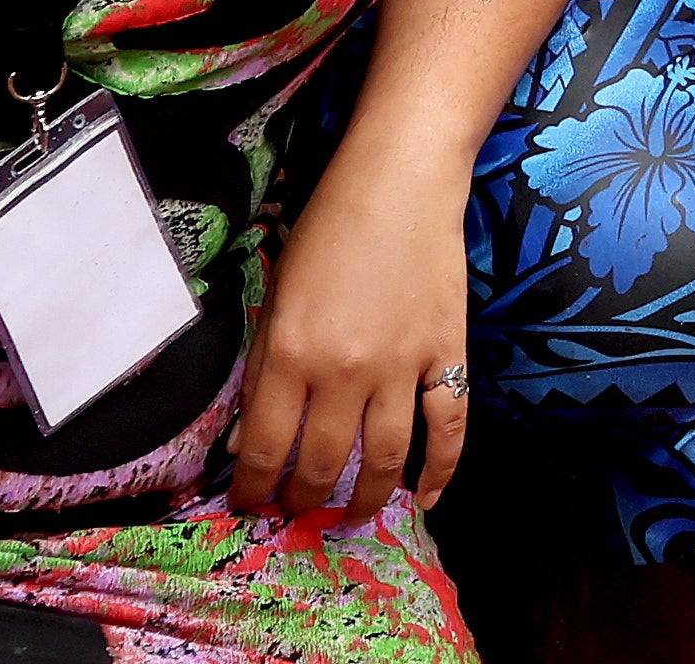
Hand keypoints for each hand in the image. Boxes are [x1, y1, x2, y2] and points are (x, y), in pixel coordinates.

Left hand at [233, 159, 473, 524]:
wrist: (401, 181)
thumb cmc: (327, 230)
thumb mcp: (277, 298)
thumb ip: (262, 371)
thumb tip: (245, 442)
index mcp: (291, 354)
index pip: (264, 450)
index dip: (252, 490)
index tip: (249, 505)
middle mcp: (344, 371)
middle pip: (323, 465)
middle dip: (303, 499)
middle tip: (297, 509)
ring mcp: (402, 366)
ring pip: (384, 460)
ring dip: (364, 499)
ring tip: (350, 512)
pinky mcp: (446, 353)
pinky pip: (449, 426)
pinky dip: (440, 470)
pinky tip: (423, 497)